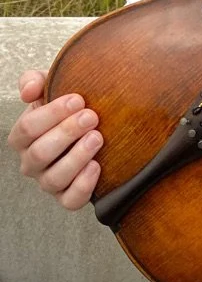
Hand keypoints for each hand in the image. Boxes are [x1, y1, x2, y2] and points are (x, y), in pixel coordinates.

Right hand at [7, 69, 101, 209]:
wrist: (94, 123)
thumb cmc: (69, 105)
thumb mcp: (51, 86)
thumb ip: (34, 81)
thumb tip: (30, 90)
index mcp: (23, 137)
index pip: (27, 128)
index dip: (52, 113)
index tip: (78, 99)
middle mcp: (31, 162)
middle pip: (40, 153)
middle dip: (67, 133)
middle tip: (91, 116)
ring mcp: (48, 181)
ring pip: (54, 179)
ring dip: (77, 157)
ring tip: (97, 138)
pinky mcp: (67, 197)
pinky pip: (70, 200)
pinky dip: (83, 186)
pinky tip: (97, 166)